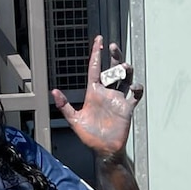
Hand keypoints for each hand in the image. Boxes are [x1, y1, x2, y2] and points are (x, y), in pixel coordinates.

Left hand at [51, 35, 142, 158]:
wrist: (104, 149)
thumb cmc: (89, 136)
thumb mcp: (74, 120)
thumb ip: (65, 106)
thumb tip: (54, 91)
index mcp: (94, 92)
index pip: (95, 68)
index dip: (96, 53)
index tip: (99, 40)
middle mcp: (107, 93)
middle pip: (112, 69)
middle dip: (114, 56)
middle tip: (113, 46)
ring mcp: (118, 99)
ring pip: (125, 78)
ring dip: (125, 70)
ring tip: (124, 67)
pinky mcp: (127, 108)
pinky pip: (135, 95)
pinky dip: (137, 89)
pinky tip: (133, 87)